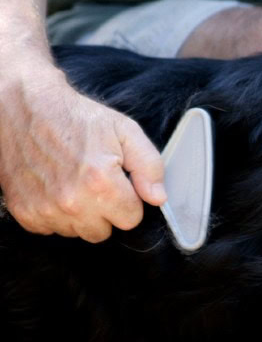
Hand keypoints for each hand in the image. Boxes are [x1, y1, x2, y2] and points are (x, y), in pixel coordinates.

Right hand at [0, 69, 166, 241]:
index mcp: (100, 182)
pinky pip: (52, 229)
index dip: (129, 201)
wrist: (26, 108)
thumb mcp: (125, 132)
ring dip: (80, 214)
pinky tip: (56, 188)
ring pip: (77, 232)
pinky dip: (56, 214)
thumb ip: (149, 167)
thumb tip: (158, 198)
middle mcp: (71, 201)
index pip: (131, 219)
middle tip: (96, 182)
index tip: (119, 184)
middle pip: (104, 231)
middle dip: (106, 211)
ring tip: (74, 182)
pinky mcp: (24, 212)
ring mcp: (45, 209)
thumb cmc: (76, 118)